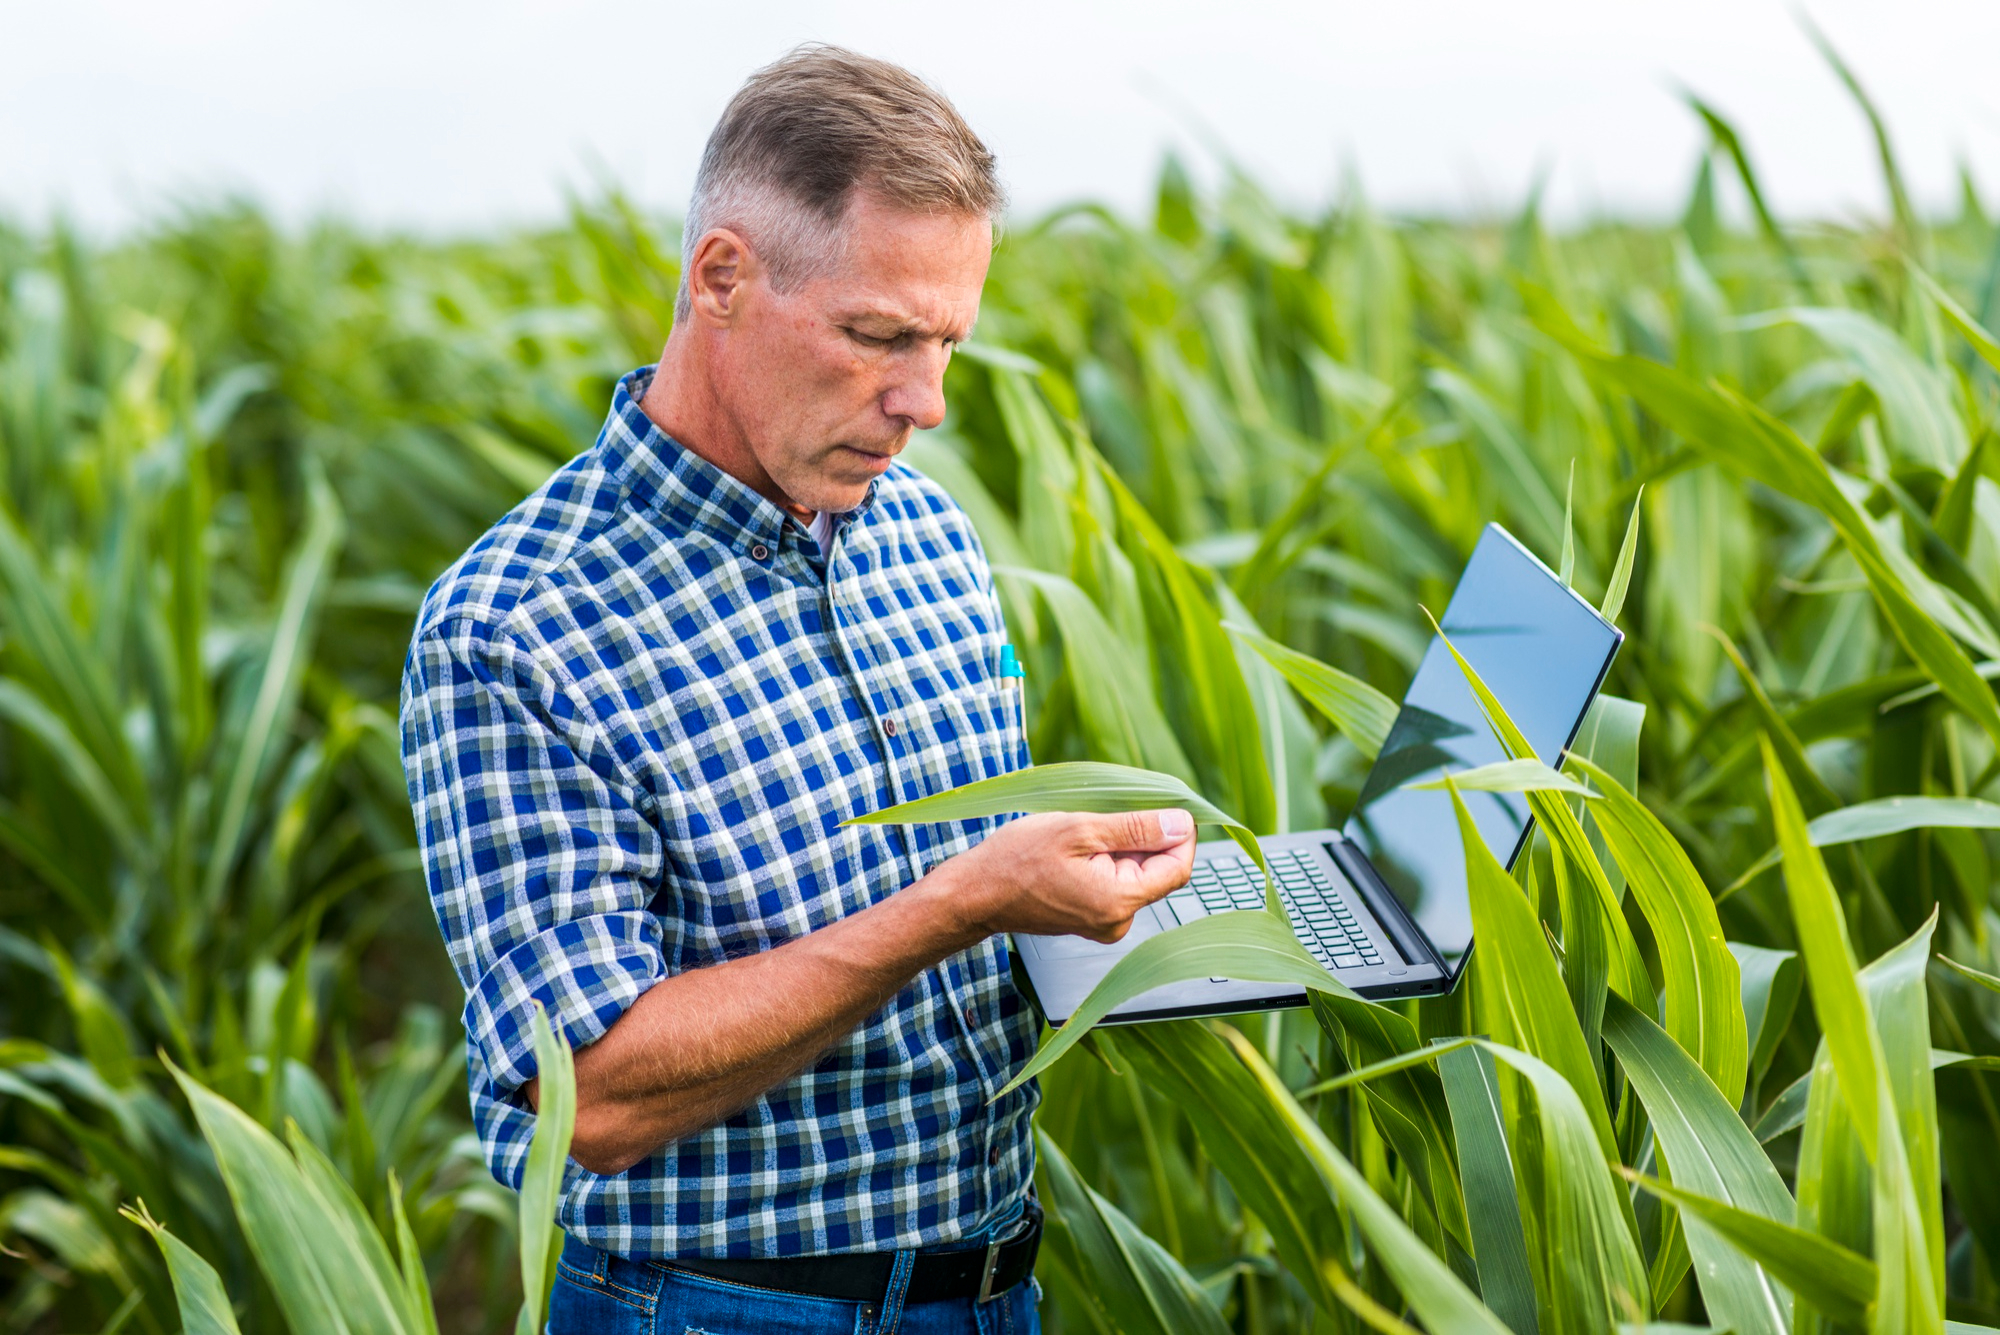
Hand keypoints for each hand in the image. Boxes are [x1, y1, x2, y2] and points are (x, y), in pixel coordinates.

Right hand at [929, 809, 1196, 944]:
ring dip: (1120, 847)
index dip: (1179, 834)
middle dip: (1142, 838)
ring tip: (1082, 835)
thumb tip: (1182, 824)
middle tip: (1104, 816)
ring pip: (1135, 873)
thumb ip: (1137, 828)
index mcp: (1120, 900)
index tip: (1165, 806)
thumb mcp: (1080, 830)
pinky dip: (1106, 860)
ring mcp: (1105, 923)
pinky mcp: (1092, 918)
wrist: (976, 894)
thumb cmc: (1017, 860)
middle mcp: (1118, 921)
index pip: (1179, 867)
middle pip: (1158, 870)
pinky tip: (1076, 850)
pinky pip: (1116, 883)